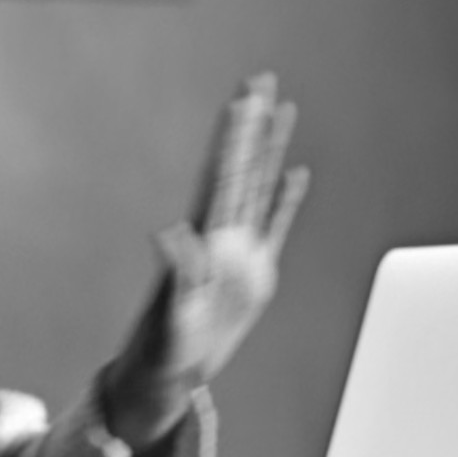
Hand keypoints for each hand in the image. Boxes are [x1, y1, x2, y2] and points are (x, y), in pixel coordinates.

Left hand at [101, 73, 309, 453]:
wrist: (169, 376)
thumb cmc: (163, 351)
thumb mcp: (171, 315)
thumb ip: (176, 276)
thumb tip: (169, 234)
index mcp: (204, 239)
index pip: (223, 175)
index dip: (233, 137)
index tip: (242, 99)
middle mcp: (221, 236)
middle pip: (240, 168)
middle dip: (251, 124)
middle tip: (260, 79)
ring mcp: (238, 253)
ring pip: (258, 187)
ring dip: (269, 149)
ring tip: (281, 109)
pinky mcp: (253, 276)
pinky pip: (274, 225)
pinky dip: (285, 198)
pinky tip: (294, 173)